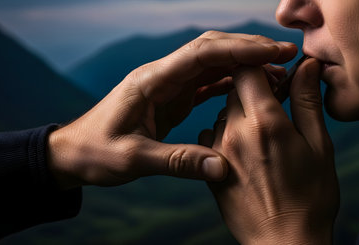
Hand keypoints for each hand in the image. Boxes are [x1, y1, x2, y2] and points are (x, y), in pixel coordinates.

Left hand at [46, 31, 297, 188]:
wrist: (72, 153)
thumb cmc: (94, 153)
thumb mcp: (132, 160)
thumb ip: (177, 162)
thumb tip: (222, 168)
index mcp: (150, 81)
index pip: (201, 54)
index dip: (240, 50)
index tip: (274, 52)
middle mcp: (161, 76)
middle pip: (211, 50)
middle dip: (249, 49)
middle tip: (285, 54)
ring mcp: (167, 86)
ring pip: (212, 64)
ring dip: (243, 64)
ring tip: (276, 71)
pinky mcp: (170, 99)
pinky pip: (205, 83)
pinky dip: (229, 81)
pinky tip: (249, 86)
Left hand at [199, 59, 338, 243]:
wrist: (284, 241)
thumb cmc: (310, 197)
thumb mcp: (318, 145)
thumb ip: (306, 101)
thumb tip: (305, 66)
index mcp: (263, 122)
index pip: (246, 70)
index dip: (259, 63)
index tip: (277, 70)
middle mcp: (234, 132)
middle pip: (234, 88)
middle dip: (254, 86)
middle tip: (278, 98)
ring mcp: (218, 150)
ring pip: (224, 111)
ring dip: (243, 110)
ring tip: (266, 128)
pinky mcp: (212, 166)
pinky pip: (214, 134)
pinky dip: (230, 131)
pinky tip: (248, 145)